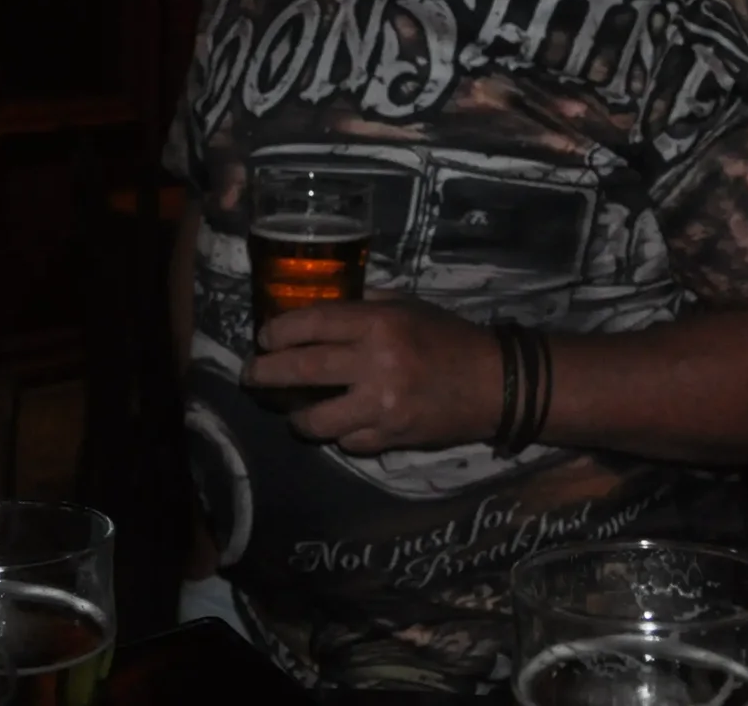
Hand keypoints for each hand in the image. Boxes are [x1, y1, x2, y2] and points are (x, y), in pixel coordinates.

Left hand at [238, 298, 504, 454]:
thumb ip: (363, 307)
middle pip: (301, 370)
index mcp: (378, 324)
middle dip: (266, 374)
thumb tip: (317, 313)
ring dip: (297, 416)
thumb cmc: (448, 337)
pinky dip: (339, 434)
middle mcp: (376, 364)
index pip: (311, 324)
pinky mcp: (392, 437)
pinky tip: (339, 424)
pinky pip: (348, 442)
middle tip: (252, 375)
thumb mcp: (407, 306)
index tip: (264, 338)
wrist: (496, 383)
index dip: (277, 332)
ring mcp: (382, 406)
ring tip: (293, 410)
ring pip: (316, 420)